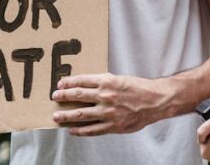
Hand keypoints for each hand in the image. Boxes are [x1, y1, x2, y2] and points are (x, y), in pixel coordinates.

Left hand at [51, 73, 172, 135]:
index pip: (82, 80)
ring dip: (66, 115)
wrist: (155, 101)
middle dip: (63, 96)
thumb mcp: (120, 79)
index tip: (60, 84)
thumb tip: (87, 86)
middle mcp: (105, 96)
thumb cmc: (139, 88)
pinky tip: (72, 130)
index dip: (68, 82)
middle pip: (78, 95)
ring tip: (56, 116)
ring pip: (81, 114)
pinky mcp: (112, 125)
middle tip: (54, 97)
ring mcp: (108, 112)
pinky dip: (80, 130)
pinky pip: (91, 130)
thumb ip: (105, 82)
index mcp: (107, 81)